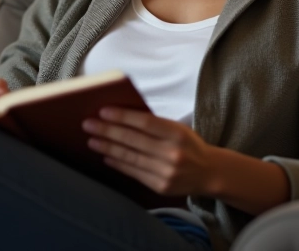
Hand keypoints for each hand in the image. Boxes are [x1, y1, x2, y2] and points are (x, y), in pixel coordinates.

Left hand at [82, 108, 213, 196]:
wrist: (210, 173)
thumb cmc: (188, 145)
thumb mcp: (178, 129)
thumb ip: (154, 125)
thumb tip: (120, 117)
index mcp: (177, 134)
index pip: (145, 122)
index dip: (122, 116)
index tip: (102, 111)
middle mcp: (172, 153)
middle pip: (133, 140)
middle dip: (108, 131)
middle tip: (88, 124)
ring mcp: (166, 172)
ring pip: (131, 157)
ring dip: (108, 148)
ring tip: (91, 140)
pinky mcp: (161, 186)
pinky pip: (134, 172)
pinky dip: (118, 164)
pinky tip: (106, 157)